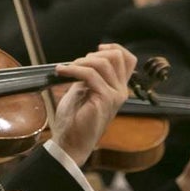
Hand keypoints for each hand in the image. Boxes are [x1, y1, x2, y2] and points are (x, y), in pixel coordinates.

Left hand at [51, 44, 137, 165]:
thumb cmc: (74, 119)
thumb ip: (89, 76)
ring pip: (103, 63)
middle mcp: (121, 91)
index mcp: (118, 88)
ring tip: (66, 69)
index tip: (96, 49)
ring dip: (81, 62)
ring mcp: (115, 95)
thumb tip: (86, 60)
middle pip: (117, 56)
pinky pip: (90, 75)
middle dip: (94, 55)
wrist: (70, 142)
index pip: (128, 60)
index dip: (114, 48)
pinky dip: (73, 69)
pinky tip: (62, 72)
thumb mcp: (83, 90)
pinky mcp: (105, 99)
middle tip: (76, 64)